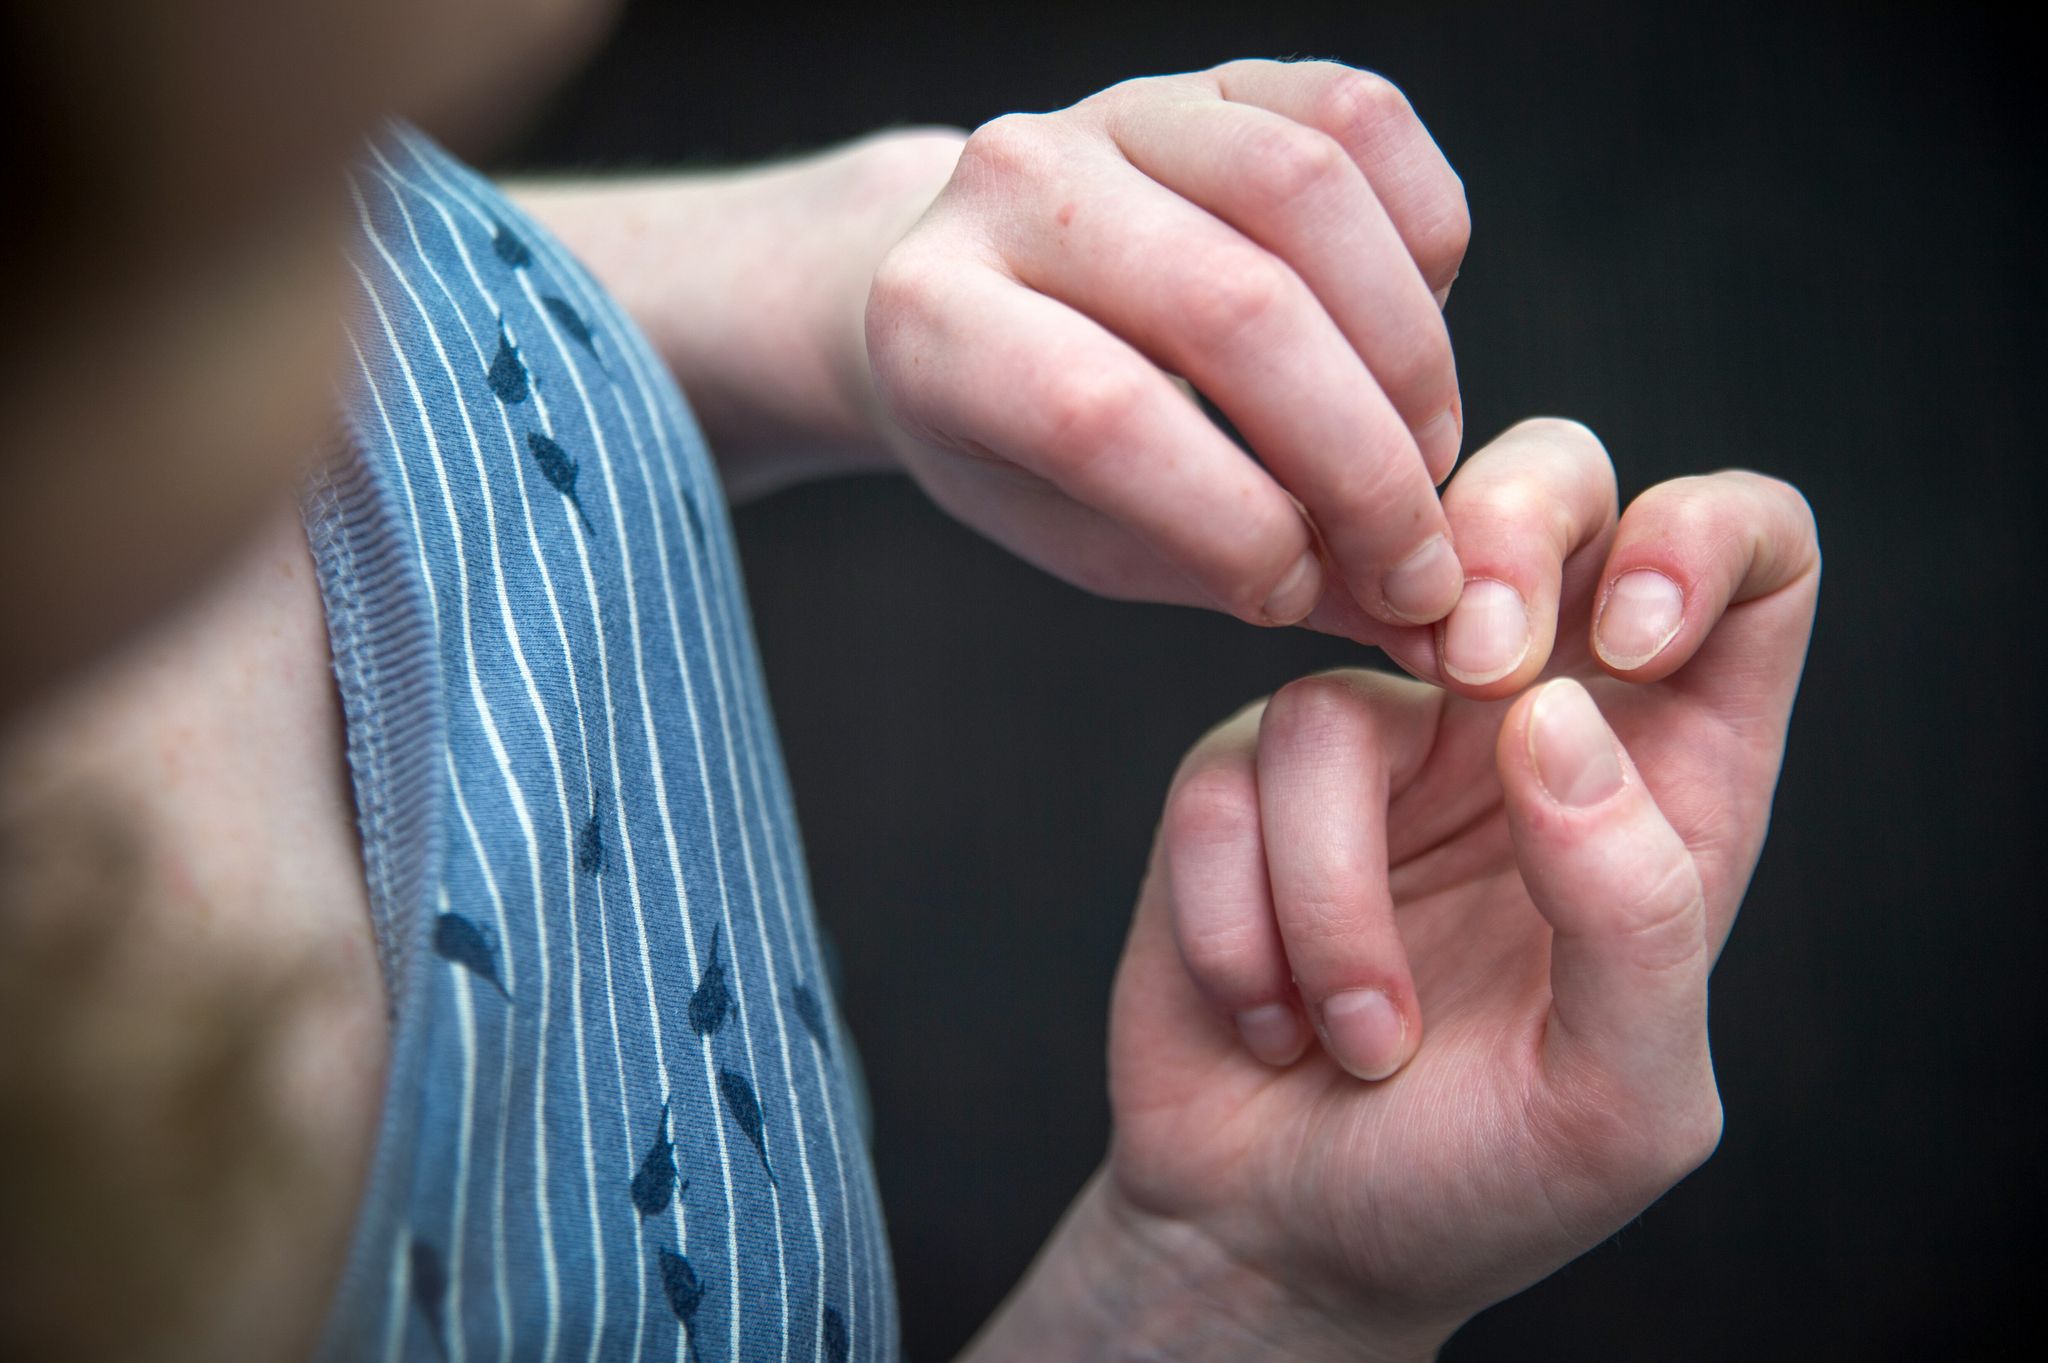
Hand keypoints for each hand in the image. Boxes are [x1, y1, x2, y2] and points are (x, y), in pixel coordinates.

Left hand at [864, 60, 1470, 633]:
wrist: (975, 294)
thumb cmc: (1028, 447)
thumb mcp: (1088, 537)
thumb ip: (1235, 573)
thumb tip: (1422, 626)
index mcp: (937, 321)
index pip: (1100, 417)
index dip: (1234, 523)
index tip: (1302, 596)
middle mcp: (1011, 188)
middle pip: (1232, 306)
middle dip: (1359, 460)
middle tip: (1414, 557)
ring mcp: (1114, 111)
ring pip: (1307, 192)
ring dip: (1406, 352)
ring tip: (1425, 453)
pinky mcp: (1213, 77)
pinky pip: (1359, 117)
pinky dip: (1424, 236)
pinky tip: (1420, 329)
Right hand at [1098, 419, 1819, 1358]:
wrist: (1285, 1240)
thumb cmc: (1480, 1184)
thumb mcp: (1621, 1096)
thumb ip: (1635, 908)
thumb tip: (1558, 717)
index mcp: (1670, 779)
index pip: (1748, 561)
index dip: (1701, 540)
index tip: (1627, 642)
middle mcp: (1527, 729)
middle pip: (1550, 488)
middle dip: (1506, 534)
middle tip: (1472, 669)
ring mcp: (1380, 746)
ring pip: (1341, 696)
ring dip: (1337, 903)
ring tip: (1357, 1040)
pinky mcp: (1243, 787)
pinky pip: (1227, 779)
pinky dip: (1245, 926)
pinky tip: (1271, 1022)